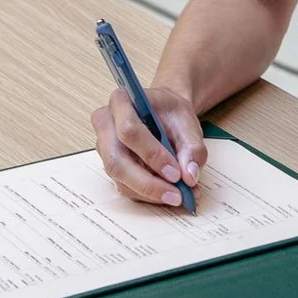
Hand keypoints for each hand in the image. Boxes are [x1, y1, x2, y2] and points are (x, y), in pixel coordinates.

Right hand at [90, 86, 205, 206]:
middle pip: (116, 160)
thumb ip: (192, 148)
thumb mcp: (188, 123)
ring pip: (119, 177)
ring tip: (177, 196)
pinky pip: (124, 186)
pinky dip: (147, 194)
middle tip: (176, 194)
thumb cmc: (171, 114)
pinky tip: (168, 194)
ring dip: (149, 192)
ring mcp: (104, 147)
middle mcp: (106, 124)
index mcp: (121, 101)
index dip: (151, 154)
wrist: (165, 114)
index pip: (128, 130)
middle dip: (147, 182)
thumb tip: (189, 175)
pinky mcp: (110, 165)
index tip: (176, 173)